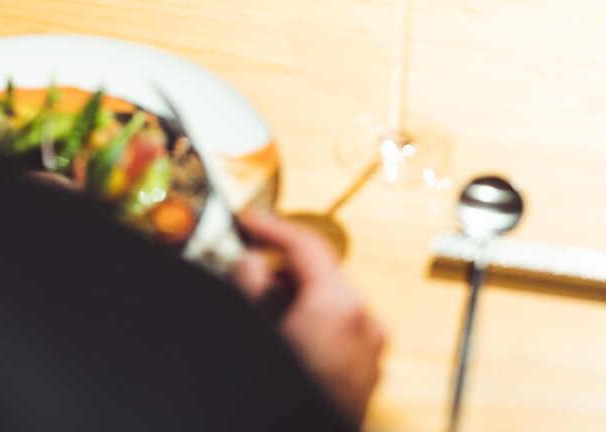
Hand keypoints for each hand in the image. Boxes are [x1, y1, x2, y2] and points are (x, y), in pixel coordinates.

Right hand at [233, 210, 385, 426]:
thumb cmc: (279, 394)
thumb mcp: (254, 330)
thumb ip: (251, 287)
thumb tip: (249, 264)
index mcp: (341, 304)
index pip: (306, 246)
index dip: (271, 228)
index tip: (246, 222)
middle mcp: (365, 323)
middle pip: (319, 275)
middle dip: (281, 269)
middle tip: (244, 267)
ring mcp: (370, 353)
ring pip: (328, 304)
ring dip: (294, 299)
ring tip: (256, 309)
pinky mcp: (366, 378)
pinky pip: (338, 333)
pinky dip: (310, 325)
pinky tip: (280, 336)